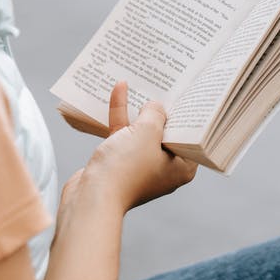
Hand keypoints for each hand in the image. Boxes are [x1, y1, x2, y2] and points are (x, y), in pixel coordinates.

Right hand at [80, 81, 197, 211]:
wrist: (92, 196)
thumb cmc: (126, 168)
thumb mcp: (148, 131)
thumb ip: (155, 114)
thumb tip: (155, 106)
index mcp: (180, 168)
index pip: (188, 136)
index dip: (186, 114)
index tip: (185, 94)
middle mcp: (163, 169)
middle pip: (164, 132)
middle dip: (160, 109)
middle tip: (164, 85)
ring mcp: (139, 166)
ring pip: (141, 132)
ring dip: (137, 109)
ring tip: (140, 84)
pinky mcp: (118, 164)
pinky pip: (123, 135)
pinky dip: (121, 115)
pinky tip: (118, 90)